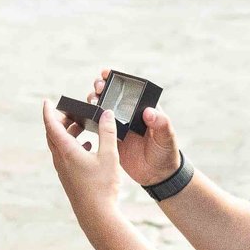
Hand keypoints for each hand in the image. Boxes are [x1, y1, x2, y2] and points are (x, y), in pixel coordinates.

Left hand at [44, 96, 124, 217]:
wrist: (97, 216)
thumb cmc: (102, 186)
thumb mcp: (109, 155)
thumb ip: (108, 132)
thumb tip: (107, 113)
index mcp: (66, 151)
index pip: (51, 125)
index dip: (49, 111)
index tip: (46, 101)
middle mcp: (60, 160)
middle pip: (53, 134)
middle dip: (60, 120)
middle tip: (71, 111)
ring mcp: (63, 170)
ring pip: (59, 145)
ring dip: (68, 133)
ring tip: (82, 126)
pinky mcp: (68, 178)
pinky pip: (65, 156)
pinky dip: (72, 145)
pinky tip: (87, 147)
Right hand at [94, 70, 181, 186]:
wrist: (158, 175)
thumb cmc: (166, 152)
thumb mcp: (167, 137)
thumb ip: (161, 124)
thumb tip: (149, 112)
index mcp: (143, 109)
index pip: (129, 89)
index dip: (117, 79)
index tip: (107, 73)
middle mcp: (129, 114)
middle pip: (112, 96)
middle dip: (102, 87)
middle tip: (98, 87)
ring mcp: (119, 126)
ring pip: (102, 108)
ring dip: (93, 101)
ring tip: (91, 100)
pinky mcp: (111, 138)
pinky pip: (98, 126)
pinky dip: (90, 119)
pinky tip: (83, 116)